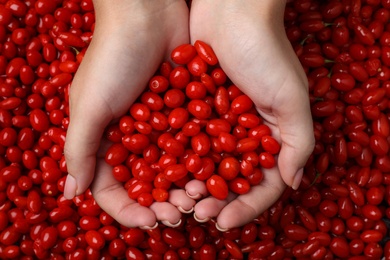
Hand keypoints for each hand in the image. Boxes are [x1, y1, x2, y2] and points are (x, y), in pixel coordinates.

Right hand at [64, 0, 194, 227]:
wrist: (148, 14)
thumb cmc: (112, 57)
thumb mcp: (89, 105)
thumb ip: (80, 149)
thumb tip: (69, 194)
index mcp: (106, 140)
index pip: (113, 188)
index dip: (129, 209)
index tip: (148, 220)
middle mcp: (134, 138)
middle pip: (148, 183)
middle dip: (162, 202)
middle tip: (180, 213)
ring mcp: (161, 127)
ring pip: (175, 168)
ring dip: (185, 187)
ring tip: (199, 199)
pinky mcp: (184, 113)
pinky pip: (194, 144)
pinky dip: (202, 161)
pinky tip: (213, 173)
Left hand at [187, 0, 314, 229]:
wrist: (231, 11)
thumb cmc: (266, 51)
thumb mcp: (292, 96)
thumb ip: (299, 141)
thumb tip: (294, 183)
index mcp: (269, 136)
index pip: (261, 184)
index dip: (245, 206)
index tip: (224, 222)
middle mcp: (243, 134)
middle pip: (228, 179)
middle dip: (214, 200)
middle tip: (196, 213)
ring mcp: (216, 123)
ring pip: (203, 165)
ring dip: (191, 185)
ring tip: (178, 200)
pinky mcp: (192, 109)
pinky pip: (183, 140)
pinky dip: (175, 158)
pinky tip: (162, 173)